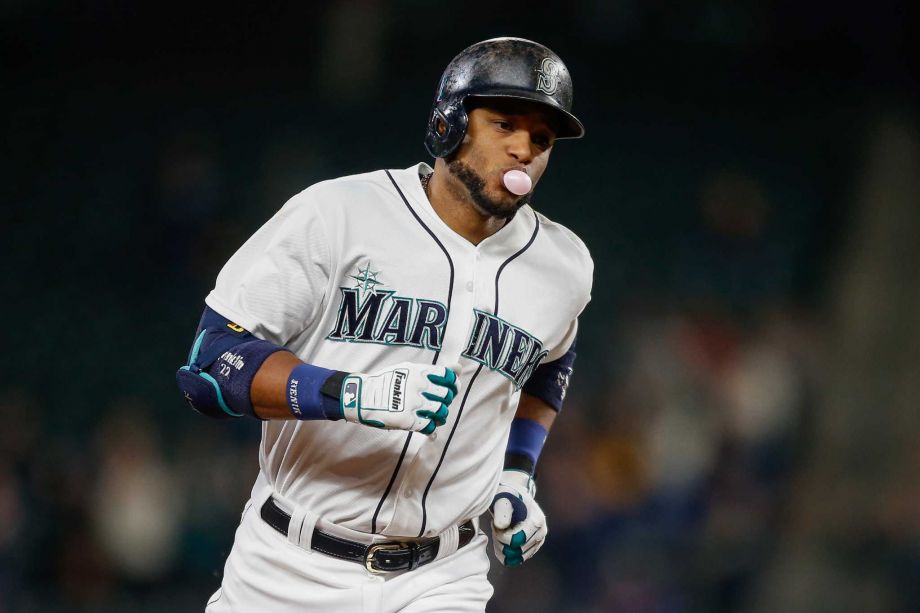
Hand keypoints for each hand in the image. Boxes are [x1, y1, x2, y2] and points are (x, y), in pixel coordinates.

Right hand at [340, 362, 457, 434]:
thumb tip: (458, 367)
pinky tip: (425, 425)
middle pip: (447, 396)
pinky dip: (431, 428)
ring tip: (433, 415)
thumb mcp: (408, 369)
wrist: (362, 397)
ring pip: (441, 412)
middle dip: (446, 401)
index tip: (450, 389)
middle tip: (438, 403)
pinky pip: (429, 426)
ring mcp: (413, 404)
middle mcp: (418, 386)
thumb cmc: (387, 382)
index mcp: (419, 372)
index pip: (448, 377)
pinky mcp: (407, 420)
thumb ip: (434, 371)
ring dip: (440, 416)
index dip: (453, 384)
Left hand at [489, 469, 546, 566]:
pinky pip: (516, 559)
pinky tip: (501, 538)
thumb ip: (501, 511)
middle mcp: (541, 533)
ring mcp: (538, 542)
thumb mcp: (503, 498)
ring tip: (498, 531)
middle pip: (516, 551)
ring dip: (502, 547)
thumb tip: (501, 526)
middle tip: (495, 527)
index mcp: (537, 521)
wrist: (515, 496)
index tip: (495, 524)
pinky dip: (505, 552)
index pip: (517, 540)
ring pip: (515, 558)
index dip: (501, 536)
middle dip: (500, 542)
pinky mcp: (533, 548)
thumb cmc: (507, 496)